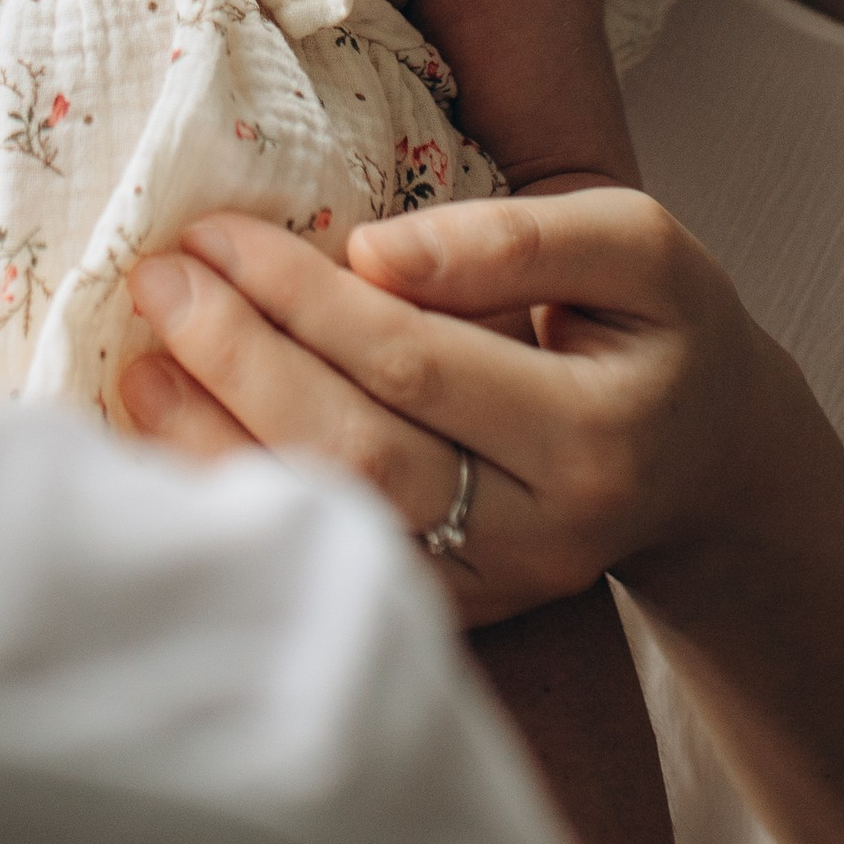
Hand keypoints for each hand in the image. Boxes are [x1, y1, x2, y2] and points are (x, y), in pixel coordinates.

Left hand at [119, 189, 799, 627]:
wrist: (702, 461)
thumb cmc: (658, 332)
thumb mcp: (635, 250)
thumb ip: (516, 241)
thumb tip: (373, 253)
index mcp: (594, 436)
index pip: (414, 361)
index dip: (302, 295)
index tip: (217, 230)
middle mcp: (540, 534)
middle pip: (355, 451)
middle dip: (238, 359)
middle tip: (159, 278)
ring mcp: (489, 589)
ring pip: (329, 524)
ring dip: (214, 443)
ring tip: (140, 359)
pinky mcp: (449, 613)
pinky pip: (326, 561)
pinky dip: (240, 503)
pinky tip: (173, 442)